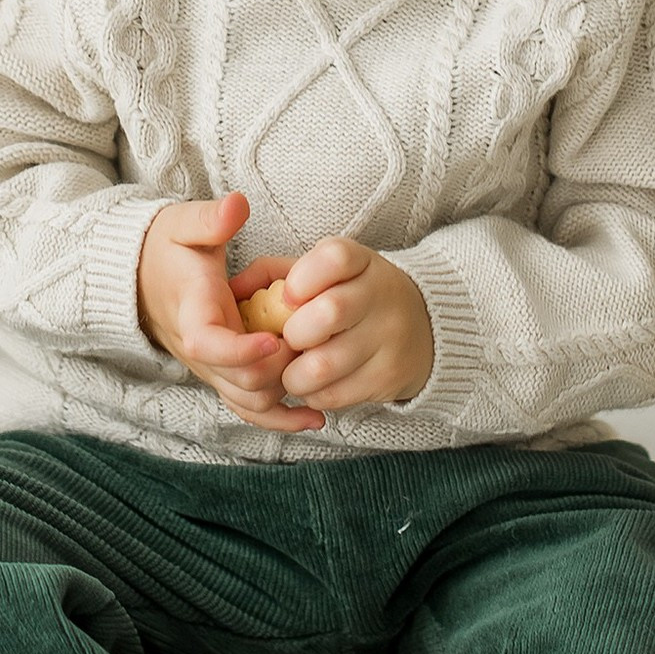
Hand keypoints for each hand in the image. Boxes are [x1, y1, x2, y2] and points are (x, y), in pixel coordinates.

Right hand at [136, 192, 324, 433]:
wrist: (140, 275)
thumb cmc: (166, 248)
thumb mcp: (184, 224)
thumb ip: (211, 218)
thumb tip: (238, 205)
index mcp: (191, 314)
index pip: (210, 345)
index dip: (242, 350)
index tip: (275, 338)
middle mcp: (200, 351)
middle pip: (239, 382)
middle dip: (279, 370)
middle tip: (312, 346)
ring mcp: (212, 368)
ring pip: (248, 402)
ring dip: (284, 397)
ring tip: (323, 385)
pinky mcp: (223, 375)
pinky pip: (249, 407)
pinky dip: (280, 419)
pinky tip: (314, 418)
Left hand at [241, 237, 433, 415]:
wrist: (423, 328)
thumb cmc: (351, 296)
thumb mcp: (323, 273)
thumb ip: (274, 273)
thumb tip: (231, 291)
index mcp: (361, 262)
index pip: (334, 258)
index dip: (303, 279)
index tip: (289, 296)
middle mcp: (381, 295)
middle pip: (329, 312)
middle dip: (293, 333)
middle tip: (287, 341)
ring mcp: (389, 338)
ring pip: (324, 365)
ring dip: (293, 374)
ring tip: (292, 370)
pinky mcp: (388, 376)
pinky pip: (335, 395)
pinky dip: (312, 394)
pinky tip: (315, 384)